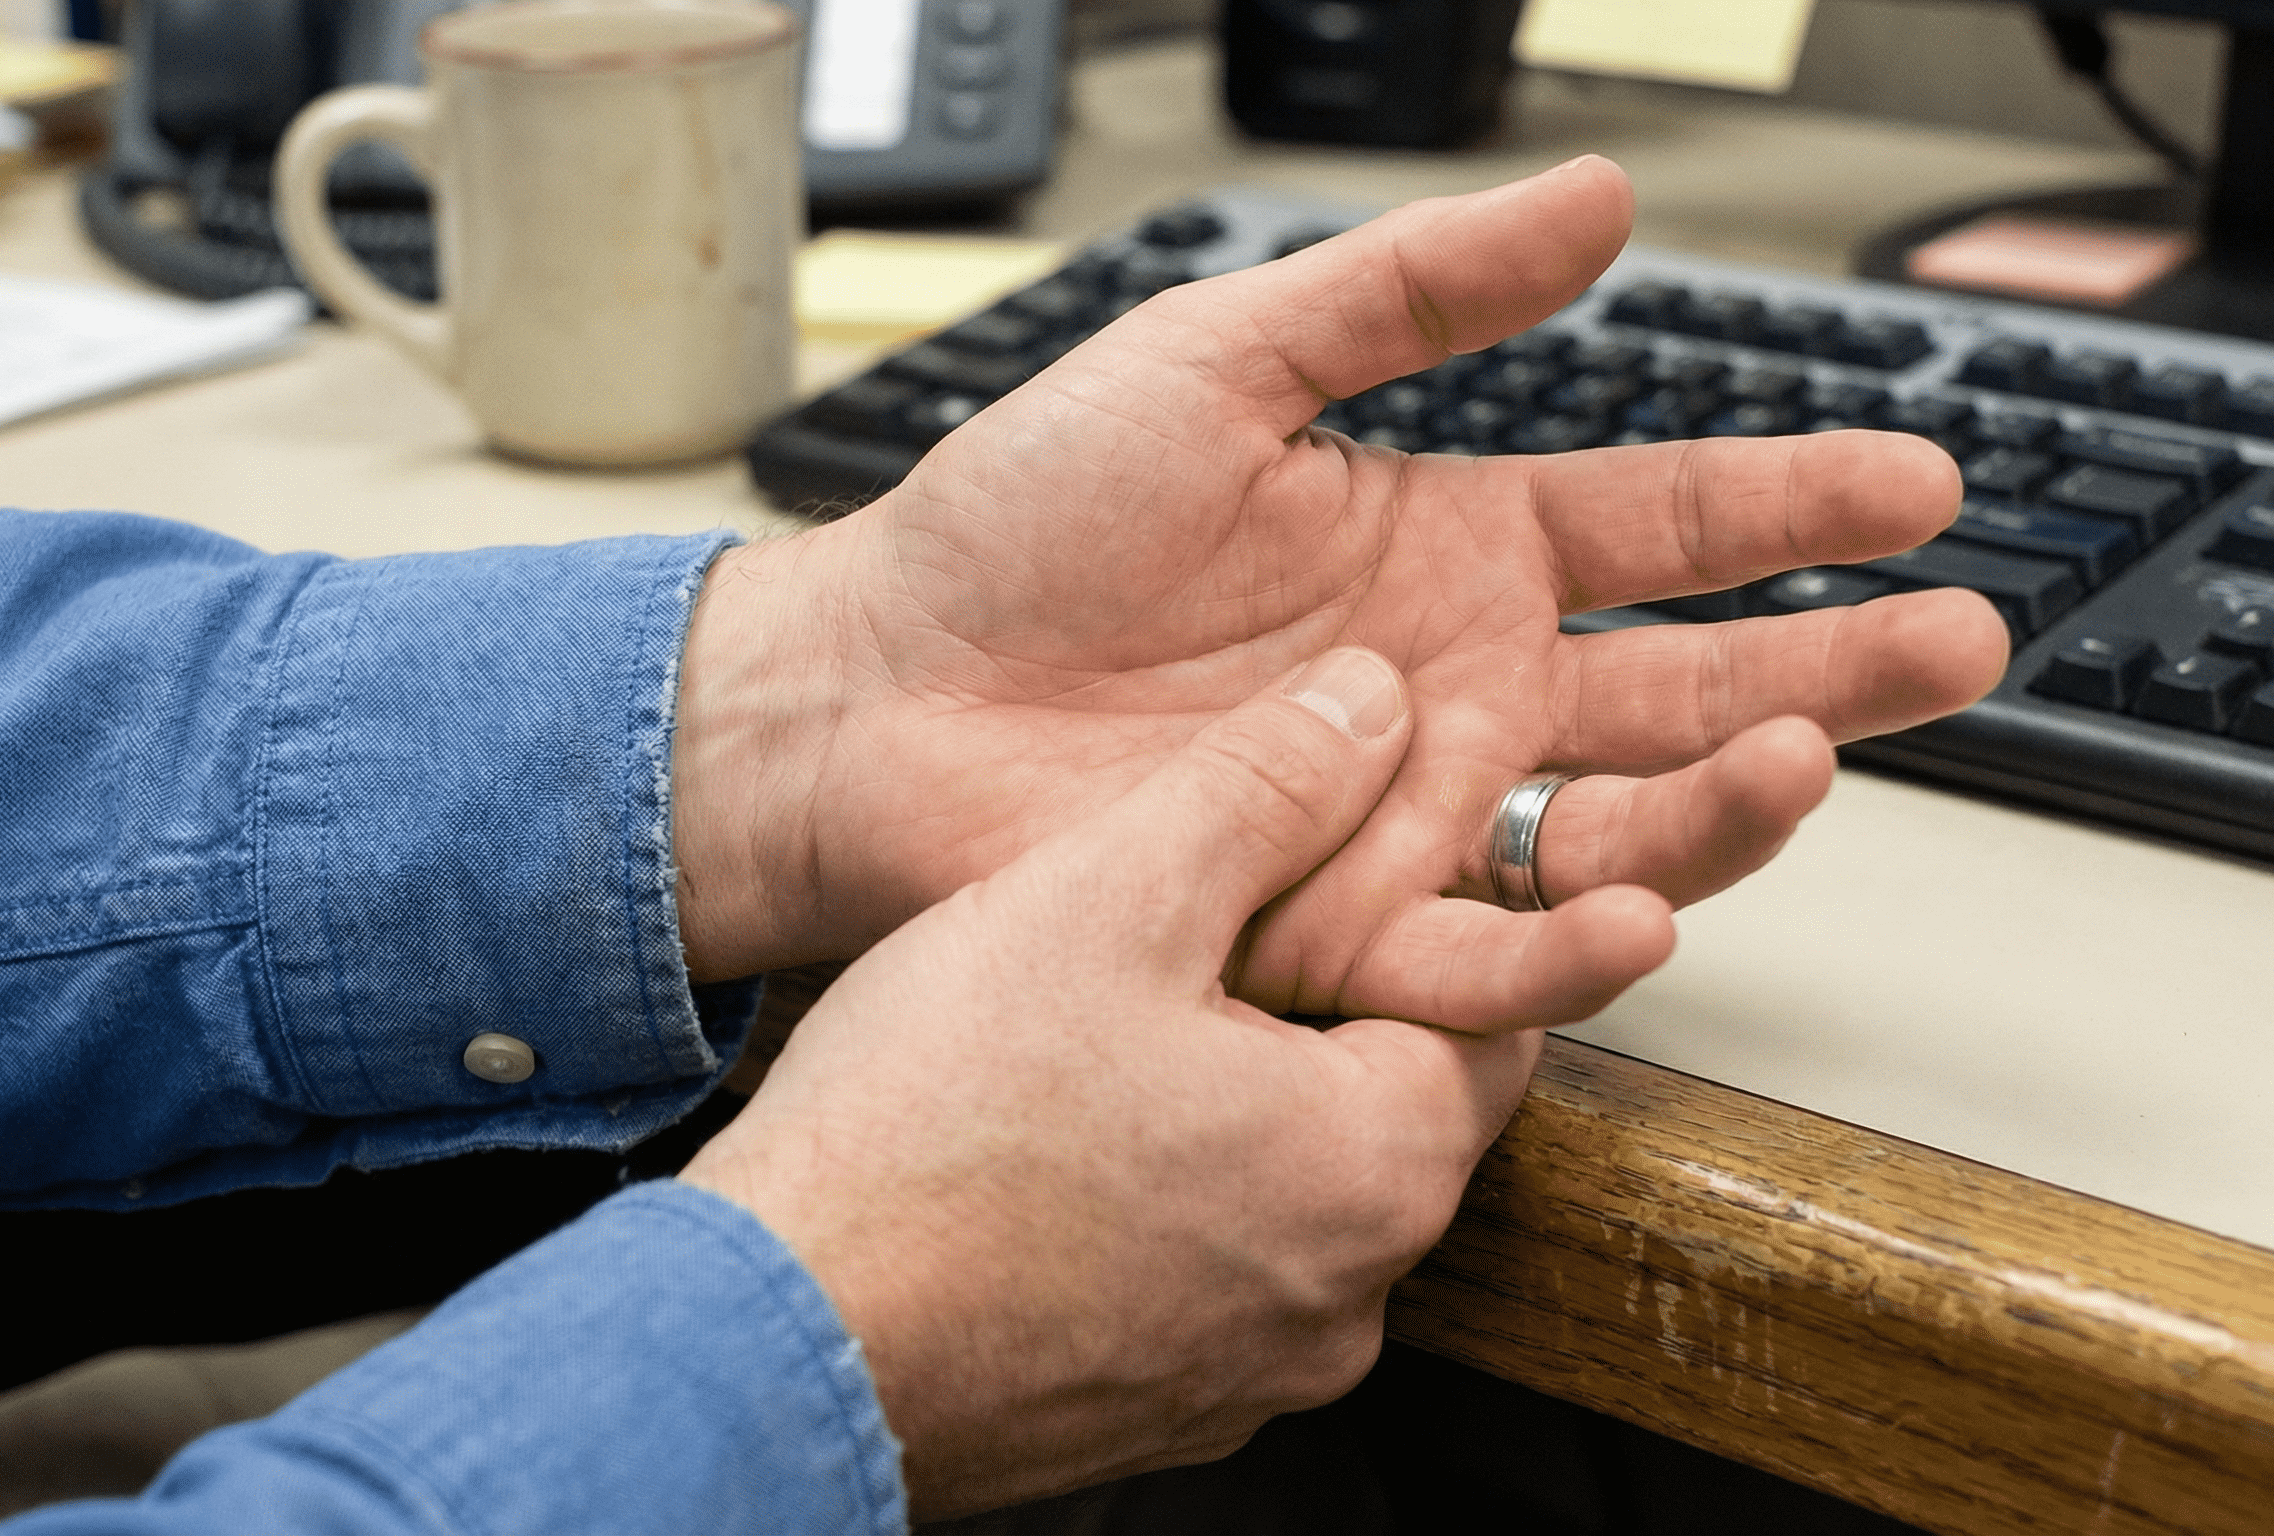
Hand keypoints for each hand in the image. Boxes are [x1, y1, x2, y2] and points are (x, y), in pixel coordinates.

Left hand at [673, 155, 2007, 1030]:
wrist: (874, 696)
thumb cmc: (1015, 527)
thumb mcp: (1222, 361)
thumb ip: (1413, 291)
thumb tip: (1598, 200)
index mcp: (1441, 549)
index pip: (1661, 526)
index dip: (1793, 508)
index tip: (1918, 483)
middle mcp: (1450, 690)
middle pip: (1686, 688)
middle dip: (1834, 668)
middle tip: (1962, 644)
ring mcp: (1404, 814)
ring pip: (1620, 826)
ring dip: (1735, 801)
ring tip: (1817, 755)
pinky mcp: (1334, 925)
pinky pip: (1485, 948)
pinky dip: (1572, 938)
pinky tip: (1651, 902)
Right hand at [682, 649, 1537, 1516]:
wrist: (777, 1339)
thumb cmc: (928, 1133)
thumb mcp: (1108, 895)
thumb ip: (1263, 788)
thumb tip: (1371, 706)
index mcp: (1376, 1165)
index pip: (1496, 1015)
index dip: (1415, 920)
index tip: (1323, 876)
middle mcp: (1347, 1297)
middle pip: (1387, 1107)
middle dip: (1306, 1018)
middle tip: (1178, 946)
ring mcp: (1250, 1376)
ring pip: (1286, 1196)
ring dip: (1225, 1119)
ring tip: (1092, 1049)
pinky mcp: (1156, 1415)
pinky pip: (1200, 1282)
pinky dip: (1154, 1215)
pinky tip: (1046, 1157)